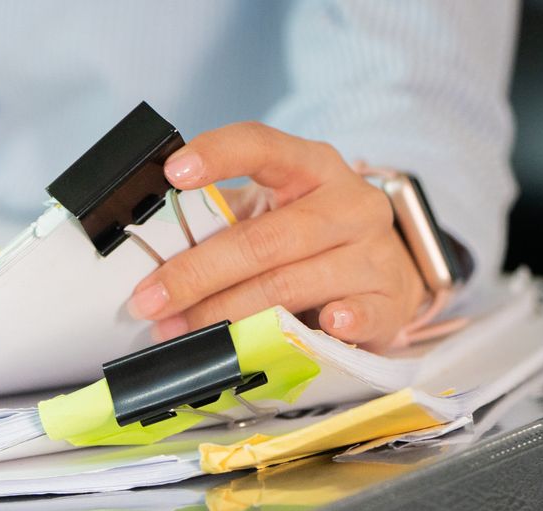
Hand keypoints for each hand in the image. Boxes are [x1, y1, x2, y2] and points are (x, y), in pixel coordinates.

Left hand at [124, 122, 426, 349]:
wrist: (387, 271)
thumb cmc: (311, 241)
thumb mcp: (270, 214)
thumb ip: (220, 222)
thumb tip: (151, 248)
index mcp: (310, 167)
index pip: (263, 146)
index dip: (218, 155)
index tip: (174, 172)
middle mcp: (348, 203)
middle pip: (264, 238)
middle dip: (198, 273)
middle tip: (152, 299)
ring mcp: (374, 250)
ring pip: (292, 283)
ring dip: (230, 313)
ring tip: (184, 331)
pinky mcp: (391, 297)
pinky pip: (362, 313)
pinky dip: (339, 322)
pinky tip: (322, 326)